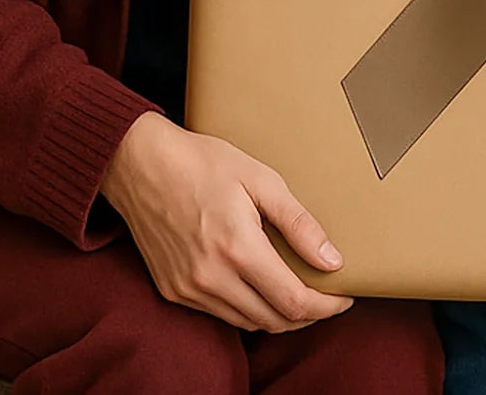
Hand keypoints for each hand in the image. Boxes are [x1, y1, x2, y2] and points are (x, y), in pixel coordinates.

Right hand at [100, 113, 353, 332]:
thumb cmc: (203, 163)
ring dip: (279, 316)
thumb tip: (332, 259)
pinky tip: (263, 288)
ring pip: (248, 322)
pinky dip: (249, 309)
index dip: (326, 306)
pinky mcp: (172, 292)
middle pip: (273, 321)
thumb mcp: (261, 179)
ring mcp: (188, 289)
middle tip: (330, 295)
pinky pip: (221, 314)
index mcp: (236, 249)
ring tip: (303, 292)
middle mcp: (210, 278)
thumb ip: (299, 222)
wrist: (140, 165)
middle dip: (308, 314)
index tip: (345, 295)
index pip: (292, 301)